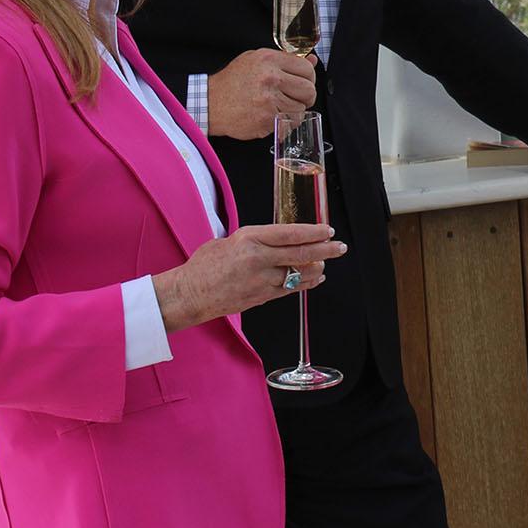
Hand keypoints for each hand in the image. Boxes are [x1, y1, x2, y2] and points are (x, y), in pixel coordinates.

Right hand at [151, 223, 345, 331]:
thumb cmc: (204, 266)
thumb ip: (256, 240)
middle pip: (301, 254)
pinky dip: (306, 283)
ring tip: (327, 262)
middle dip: (325, 250)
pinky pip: (290, 290)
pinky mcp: (261, 298)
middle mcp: (258, 260)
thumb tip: (279, 238)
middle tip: (339, 247)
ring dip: (317, 268)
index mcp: (249, 239)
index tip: (328, 230)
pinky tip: (315, 278)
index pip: (290, 234)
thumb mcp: (229, 240)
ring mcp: (261, 281)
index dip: (313, 232)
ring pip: (299, 274)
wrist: (188, 295)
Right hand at [208, 49, 316, 140]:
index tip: (303, 82)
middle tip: (297, 98)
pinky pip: (290, 123)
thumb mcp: (256, 60)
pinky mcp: (267, 119)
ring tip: (281, 107)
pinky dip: (286, 123)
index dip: (309, 78)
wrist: (211, 102)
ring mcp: (269, 100)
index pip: (307, 68)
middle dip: (307, 96)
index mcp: (269, 60)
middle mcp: (271, 78)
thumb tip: (312, 60)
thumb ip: (285, 59)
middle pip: (309, 90)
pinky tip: (275, 117)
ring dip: (295, 110)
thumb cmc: (233, 81)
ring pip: (301, 108)